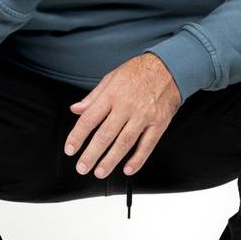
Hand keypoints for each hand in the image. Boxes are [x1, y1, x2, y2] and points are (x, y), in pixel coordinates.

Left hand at [65, 53, 181, 178]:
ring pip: (124, 143)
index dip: (77, 136)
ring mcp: (144, 116)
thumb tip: (76, 109)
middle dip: (91, 154)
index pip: (89, 119)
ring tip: (100, 172)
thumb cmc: (139, 72)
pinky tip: (128, 169)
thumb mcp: (111, 77)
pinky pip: (147, 145)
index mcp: (112, 94)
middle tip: (82, 167)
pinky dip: (138, 159)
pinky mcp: (159, 123)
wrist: (170, 67)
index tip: (70, 149)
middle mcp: (127, 106)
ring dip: (110, 160)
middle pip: (105, 135)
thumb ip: (93, 97)